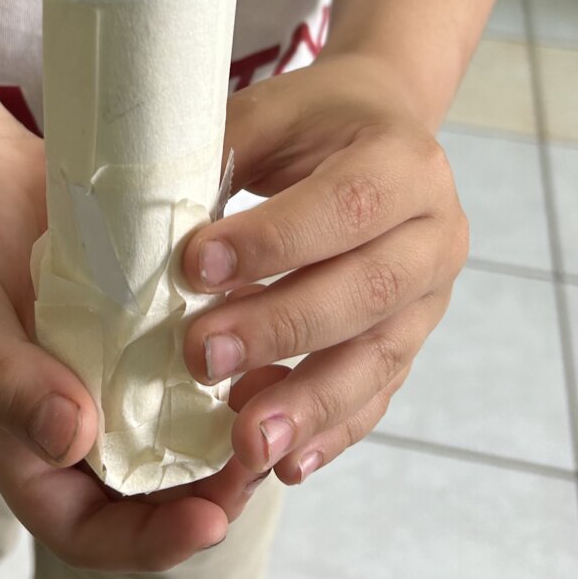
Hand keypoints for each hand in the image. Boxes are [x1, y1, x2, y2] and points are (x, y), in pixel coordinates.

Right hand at [0, 77, 269, 572]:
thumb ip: (5, 380)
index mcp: (24, 442)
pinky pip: (198, 361)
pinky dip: (234, 362)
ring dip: (234, 431)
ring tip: (277, 399)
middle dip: (212, 493)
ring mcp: (117, 371)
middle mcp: (79, 419)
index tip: (208, 523)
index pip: (86, 530)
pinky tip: (269, 338)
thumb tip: (73, 443)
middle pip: (153, 495)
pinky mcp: (149, 321)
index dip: (147, 543)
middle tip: (261, 459)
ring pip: (186, 432)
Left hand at [180, 52, 469, 484]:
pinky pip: (377, 395)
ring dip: (309, 405)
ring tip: (247, 444)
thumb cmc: (311, 122)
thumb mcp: (270, 114)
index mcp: (404, 160)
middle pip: (367, 290)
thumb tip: (141, 213)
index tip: (195, 268)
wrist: (381, 129)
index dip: (272, 240)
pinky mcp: (413, 341)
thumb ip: (221, 155)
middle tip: (202, 358)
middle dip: (281, 330)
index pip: (345, 205)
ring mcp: (433, 296)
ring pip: (378, 358)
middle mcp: (436, 231)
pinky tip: (286, 464)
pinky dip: (330, 432)